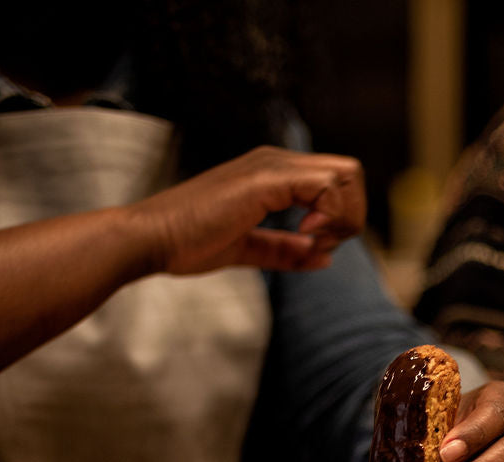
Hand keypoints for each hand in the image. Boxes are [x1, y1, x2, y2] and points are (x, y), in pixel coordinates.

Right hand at [132, 145, 365, 276]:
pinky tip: (306, 234)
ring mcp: (271, 166)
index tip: (316, 245)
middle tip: (322, 243)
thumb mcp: (247, 249)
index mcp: (272, 175)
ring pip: (345, 175)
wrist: (153, 239)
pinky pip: (325, 186)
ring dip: (342, 217)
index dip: (339, 218)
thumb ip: (284, 251)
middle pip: (349, 172)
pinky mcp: (266, 179)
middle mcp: (276, 162)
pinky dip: (328, 216)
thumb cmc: (188, 243)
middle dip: (350, 215)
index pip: (335, 182)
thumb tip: (323, 257)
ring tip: (313, 240)